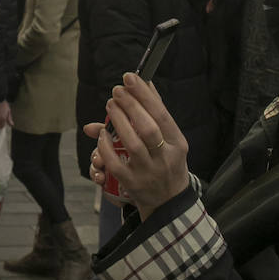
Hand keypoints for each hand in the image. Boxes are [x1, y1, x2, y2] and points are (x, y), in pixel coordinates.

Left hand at [85, 75, 189, 220]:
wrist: (170, 201)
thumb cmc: (167, 161)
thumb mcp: (171, 139)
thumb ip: (156, 112)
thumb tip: (144, 82)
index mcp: (177, 144)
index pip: (162, 115)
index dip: (145, 95)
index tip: (130, 78)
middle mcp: (165, 158)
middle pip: (148, 129)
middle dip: (131, 106)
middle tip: (117, 91)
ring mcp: (148, 173)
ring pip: (133, 145)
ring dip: (118, 122)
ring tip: (111, 105)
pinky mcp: (132, 184)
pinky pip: (115, 164)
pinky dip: (106, 147)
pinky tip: (102, 134)